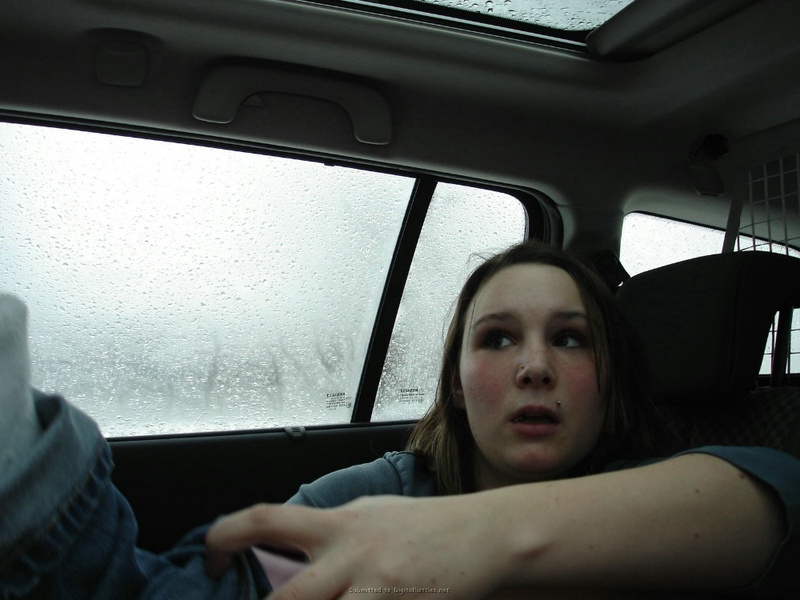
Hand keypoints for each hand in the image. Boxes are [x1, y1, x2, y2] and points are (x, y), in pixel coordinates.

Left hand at [206, 494, 509, 599]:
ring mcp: (376, 588)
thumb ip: (329, 534)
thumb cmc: (427, 526)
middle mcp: (350, 555)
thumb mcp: (370, 515)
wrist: (485, 534)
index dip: (225, 537)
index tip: (213, 559)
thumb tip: (288, 549)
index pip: (266, 519)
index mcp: (339, 525)